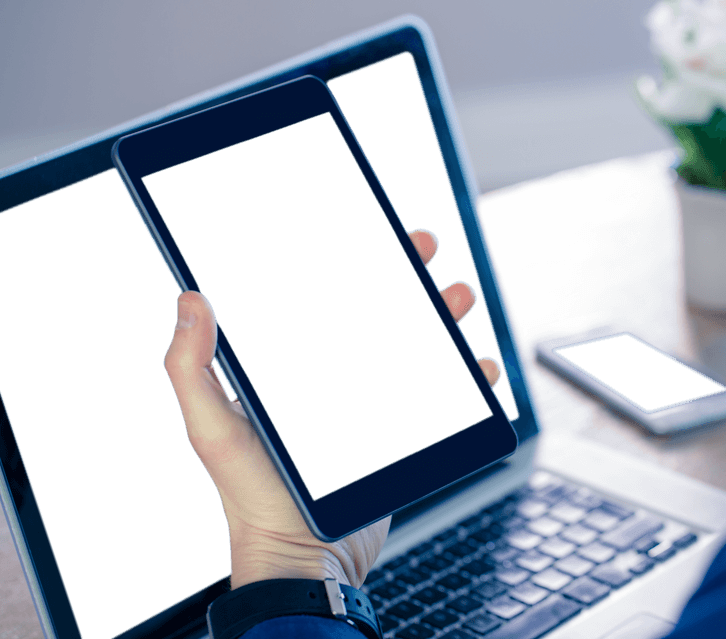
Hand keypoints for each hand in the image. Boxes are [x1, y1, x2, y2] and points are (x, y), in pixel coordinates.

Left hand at [164, 229, 500, 588]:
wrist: (303, 554)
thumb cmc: (251, 496)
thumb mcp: (211, 429)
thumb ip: (190, 369)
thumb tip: (189, 300)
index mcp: (291, 368)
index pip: (324, 300)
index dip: (347, 261)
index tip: (366, 229)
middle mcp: (332, 377)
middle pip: (376, 312)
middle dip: (405, 275)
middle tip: (424, 248)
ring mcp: (369, 402)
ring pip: (414, 345)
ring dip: (441, 316)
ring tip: (456, 297)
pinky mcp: (398, 429)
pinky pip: (439, 395)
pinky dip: (465, 377)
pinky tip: (478, 365)